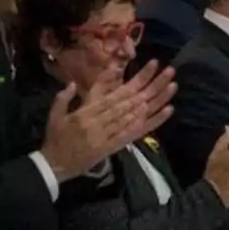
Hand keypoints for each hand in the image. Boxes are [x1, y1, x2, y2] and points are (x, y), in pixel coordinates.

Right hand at [40, 61, 175, 181]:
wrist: (56, 165)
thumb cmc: (56, 138)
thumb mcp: (54, 115)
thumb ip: (63, 98)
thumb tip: (73, 83)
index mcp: (89, 110)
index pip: (119, 91)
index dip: (137, 78)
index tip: (152, 64)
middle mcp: (103, 120)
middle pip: (133, 99)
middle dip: (153, 85)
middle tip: (170, 71)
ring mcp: (112, 133)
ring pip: (139, 113)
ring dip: (157, 100)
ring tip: (173, 86)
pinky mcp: (117, 145)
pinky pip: (138, 132)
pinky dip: (154, 122)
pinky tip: (168, 111)